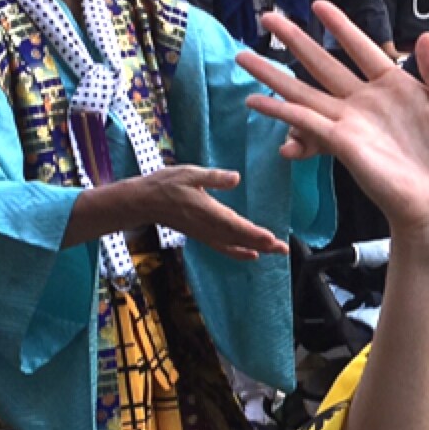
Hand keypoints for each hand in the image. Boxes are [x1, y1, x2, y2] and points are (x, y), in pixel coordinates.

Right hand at [134, 166, 287, 260]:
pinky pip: (224, 248)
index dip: (254, 233)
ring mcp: (205, 234)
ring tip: (276, 251)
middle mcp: (208, 227)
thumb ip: (213, 177)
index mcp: (208, 211)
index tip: (271, 238)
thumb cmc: (166, 184)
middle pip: (240, 239)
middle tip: (284, 248)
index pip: (236, 225)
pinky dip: (239, 254)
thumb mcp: (189, 173)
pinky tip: (253, 256)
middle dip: (263, 244)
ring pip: (235, 245)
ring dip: (257, 249)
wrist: (144, 202)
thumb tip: (236, 177)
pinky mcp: (202, 237)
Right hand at [239, 1, 428, 285]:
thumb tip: (423, 36)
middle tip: (268, 18)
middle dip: (295, 41)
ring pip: (304, 91)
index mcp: (396, 89)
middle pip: (323, 64)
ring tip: (244, 57)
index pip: (362, 49)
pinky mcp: (342, 144)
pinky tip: (256, 101)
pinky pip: (306, 122)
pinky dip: (280, 112)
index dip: (341, 27)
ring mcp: (351, 124)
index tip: (319, 6)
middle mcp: (367, 103)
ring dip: (273, 74)